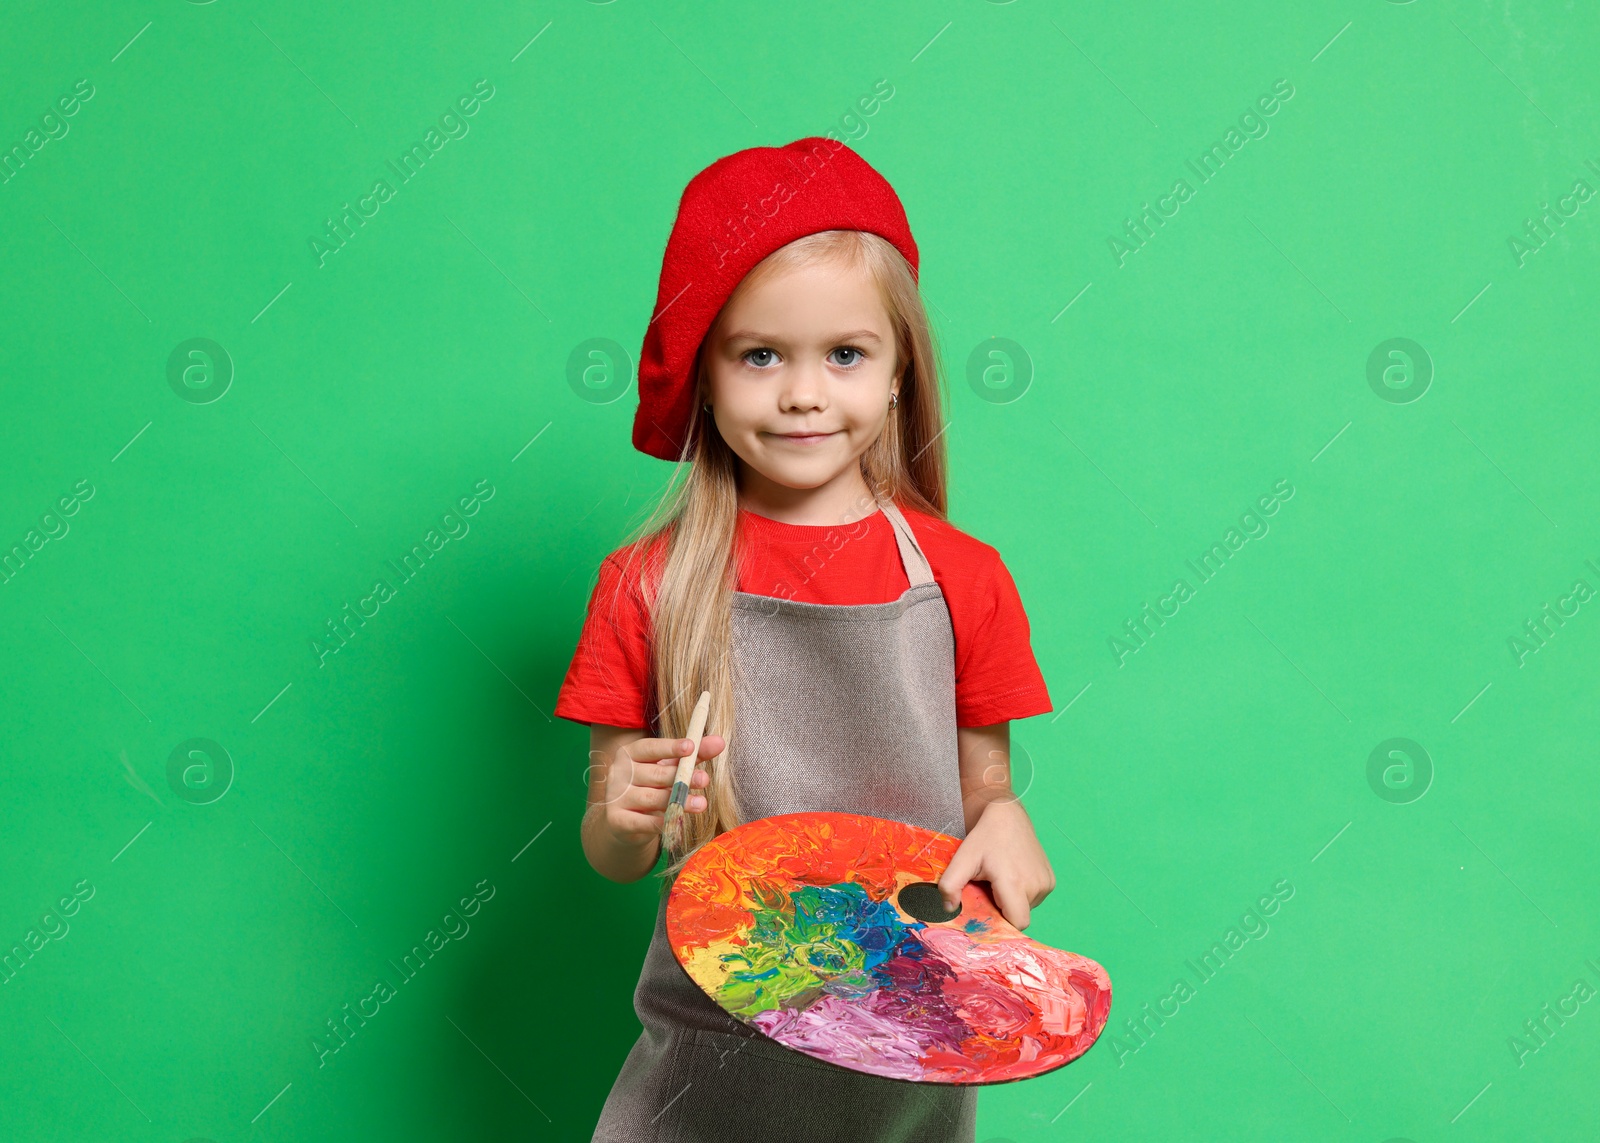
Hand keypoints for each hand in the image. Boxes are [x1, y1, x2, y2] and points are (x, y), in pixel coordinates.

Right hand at [596, 733, 724, 848]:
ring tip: (701, 803)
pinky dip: (660, 822)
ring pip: (650, 798)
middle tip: (704, 779)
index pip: (649, 747)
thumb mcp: (670, 768)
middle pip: (653, 773)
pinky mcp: (617, 820)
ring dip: (677, 800)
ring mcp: (616, 797)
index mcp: (630, 754)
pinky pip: (642, 822)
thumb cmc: (653, 786)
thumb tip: (719, 741)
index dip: (670, 747)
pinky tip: (677, 820)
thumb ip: (693, 755)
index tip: (691, 746)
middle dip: (680, 777)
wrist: (625, 822)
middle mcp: (619, 773)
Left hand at [936, 799, 1054, 929]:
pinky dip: (1022, 894)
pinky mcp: (1051, 880)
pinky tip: (1012, 875)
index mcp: (1015, 882)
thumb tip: (948, 909)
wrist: (1007, 815)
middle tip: (989, 890)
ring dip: (1012, 901)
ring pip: (1027, 908)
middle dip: (1003, 910)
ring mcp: (1046, 883)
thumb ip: (950, 885)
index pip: (1017, 923)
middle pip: (1019, 916)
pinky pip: (1035, 899)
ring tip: (1001, 879)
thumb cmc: (984, 837)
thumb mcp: (962, 858)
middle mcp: (1036, 885)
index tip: (988, 910)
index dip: (1002, 923)